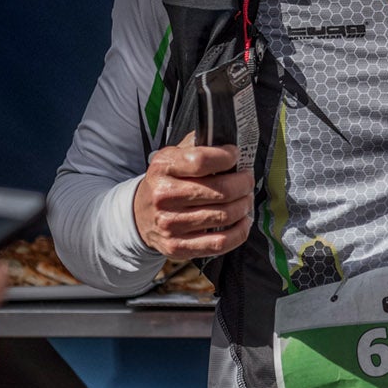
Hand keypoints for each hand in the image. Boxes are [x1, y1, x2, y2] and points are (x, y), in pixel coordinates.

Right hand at [133, 135, 253, 257]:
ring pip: (224, 215)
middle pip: (220, 190)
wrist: (139, 215)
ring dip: (244, 206)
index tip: (235, 156)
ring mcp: (170, 224)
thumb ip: (198, 146)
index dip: (226, 157)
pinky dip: (239, 232)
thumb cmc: (166, 182)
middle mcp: (164, 196)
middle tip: (247, 180)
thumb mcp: (173, 157)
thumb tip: (229, 141)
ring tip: (246, 199)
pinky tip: (243, 222)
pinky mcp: (178, 246)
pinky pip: (220, 243)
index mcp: (163, 168)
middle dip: (243, 183)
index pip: (202, 161)